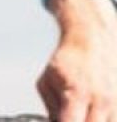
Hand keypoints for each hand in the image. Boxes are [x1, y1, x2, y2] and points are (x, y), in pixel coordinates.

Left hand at [37, 0, 116, 121]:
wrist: (92, 41)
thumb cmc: (65, 61)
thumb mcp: (46, 81)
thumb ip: (50, 108)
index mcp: (78, 95)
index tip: (59, 121)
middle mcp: (100, 102)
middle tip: (70, 114)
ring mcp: (115, 104)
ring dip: (91, 120)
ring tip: (80, 110)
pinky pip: (112, 119)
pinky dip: (101, 118)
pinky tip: (92, 111)